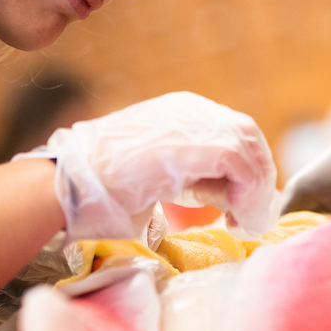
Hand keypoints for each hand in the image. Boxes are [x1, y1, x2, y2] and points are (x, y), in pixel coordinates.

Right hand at [27, 92, 277, 242]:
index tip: (241, 201)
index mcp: (180, 111)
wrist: (73, 183)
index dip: (246, 166)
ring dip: (255, 188)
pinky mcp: (194, 144)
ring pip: (249, 148)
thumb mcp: (157, 171)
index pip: (233, 131)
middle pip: (248, 134)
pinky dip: (246, 191)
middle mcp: (190, 109)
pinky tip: (234, 215)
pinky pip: (241, 163)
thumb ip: (192, 173)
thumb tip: (226, 192)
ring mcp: (192, 123)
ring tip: (245, 221)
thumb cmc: (104, 187)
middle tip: (251, 213)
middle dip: (257, 176)